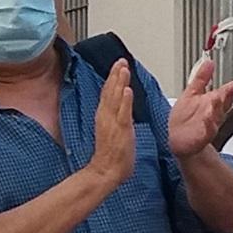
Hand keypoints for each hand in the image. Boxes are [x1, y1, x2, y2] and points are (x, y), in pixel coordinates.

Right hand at [86, 57, 139, 182]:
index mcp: (104, 116)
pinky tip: (127, 90)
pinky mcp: (120, 130)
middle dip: (115, 75)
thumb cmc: (111, 155)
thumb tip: (122, 110)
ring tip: (123, 68)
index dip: (113, 79)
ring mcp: (112, 122)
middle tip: (121, 61)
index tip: (118, 66)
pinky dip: (125, 101)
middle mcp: (106, 116)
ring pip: (115, 98)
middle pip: (110, 91)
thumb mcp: (114, 131)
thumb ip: (116, 118)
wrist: (106, 171)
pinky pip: (123, 113)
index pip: (108, 93)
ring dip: (119, 82)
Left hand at [164, 54, 232, 158]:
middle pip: (222, 103)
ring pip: (216, 115)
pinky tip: (207, 120)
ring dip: (217, 108)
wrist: (175, 139)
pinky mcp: (201, 136)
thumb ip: (202, 78)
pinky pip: (207, 130)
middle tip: (231, 87)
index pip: (225, 92)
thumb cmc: (183, 117)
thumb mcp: (192, 93)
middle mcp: (212, 113)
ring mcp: (208, 125)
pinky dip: (208, 126)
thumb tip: (209, 62)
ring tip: (217, 99)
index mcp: (210, 102)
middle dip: (226, 96)